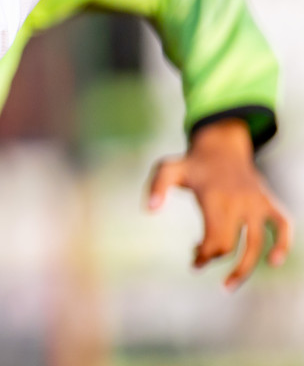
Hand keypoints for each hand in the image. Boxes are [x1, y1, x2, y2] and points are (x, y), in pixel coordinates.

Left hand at [147, 117, 292, 289]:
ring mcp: (256, 203)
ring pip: (257, 243)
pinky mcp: (268, 203)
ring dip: (245, 268)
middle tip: (198, 261)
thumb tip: (150, 211)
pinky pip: (283, 226)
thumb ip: (157, 187)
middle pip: (230, 244)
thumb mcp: (168, 169)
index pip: (214, 239)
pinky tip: (274, 261)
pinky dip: (283, 243)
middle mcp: (239, 203)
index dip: (204, 256)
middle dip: (214, 258)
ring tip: (228, 286)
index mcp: (215, 199)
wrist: (222, 147)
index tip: (193, 261)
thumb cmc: (191, 164)